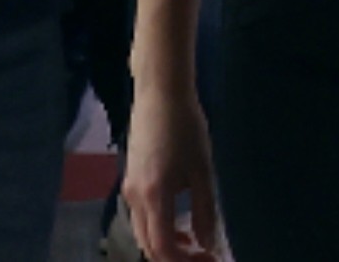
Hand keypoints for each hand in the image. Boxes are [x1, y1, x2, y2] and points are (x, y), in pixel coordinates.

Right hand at [120, 77, 223, 261]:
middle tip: (204, 256)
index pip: (162, 248)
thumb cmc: (186, 127)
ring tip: (194, 243)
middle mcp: (135, 198)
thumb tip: (208, 244)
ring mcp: (129, 189)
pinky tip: (178, 222)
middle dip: (175, 259)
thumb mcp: (202, 170)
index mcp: (154, 196)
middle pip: (149, 246)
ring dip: (166, 245)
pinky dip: (159, 229)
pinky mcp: (130, 180)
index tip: (209, 259)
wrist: (159, 93)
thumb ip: (204, 210)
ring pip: (143, 233)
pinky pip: (141, 218)